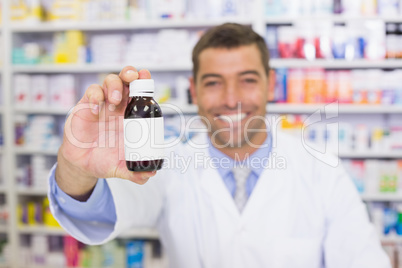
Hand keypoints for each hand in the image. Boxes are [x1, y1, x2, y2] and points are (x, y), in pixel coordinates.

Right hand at [55, 67, 156, 200]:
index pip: (140, 93)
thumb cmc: (105, 160)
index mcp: (131, 115)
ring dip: (114, 85)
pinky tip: (96, 111)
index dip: (144, 82)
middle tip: (133, 77)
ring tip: (114, 100)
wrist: (82, 164)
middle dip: (130, 73)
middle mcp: (118, 106)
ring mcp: (102, 104)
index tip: (146, 76)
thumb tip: (149, 175)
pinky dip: (95, 97)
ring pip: (109, 81)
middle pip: (126, 80)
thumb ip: (134, 172)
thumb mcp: (120, 167)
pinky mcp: (86, 106)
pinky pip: (91, 92)